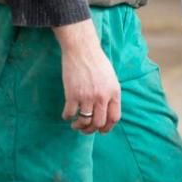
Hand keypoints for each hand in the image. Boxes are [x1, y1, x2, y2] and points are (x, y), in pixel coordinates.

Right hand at [55, 19, 120, 134]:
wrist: (82, 49)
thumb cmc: (97, 62)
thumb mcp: (111, 78)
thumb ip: (110, 94)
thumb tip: (106, 111)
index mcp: (114, 92)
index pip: (114, 118)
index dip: (107, 128)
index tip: (100, 131)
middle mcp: (102, 96)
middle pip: (99, 123)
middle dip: (91, 130)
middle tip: (85, 129)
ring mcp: (87, 96)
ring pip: (84, 121)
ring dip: (79, 126)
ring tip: (75, 124)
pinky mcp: (72, 94)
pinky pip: (69, 113)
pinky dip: (67, 117)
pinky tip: (67, 114)